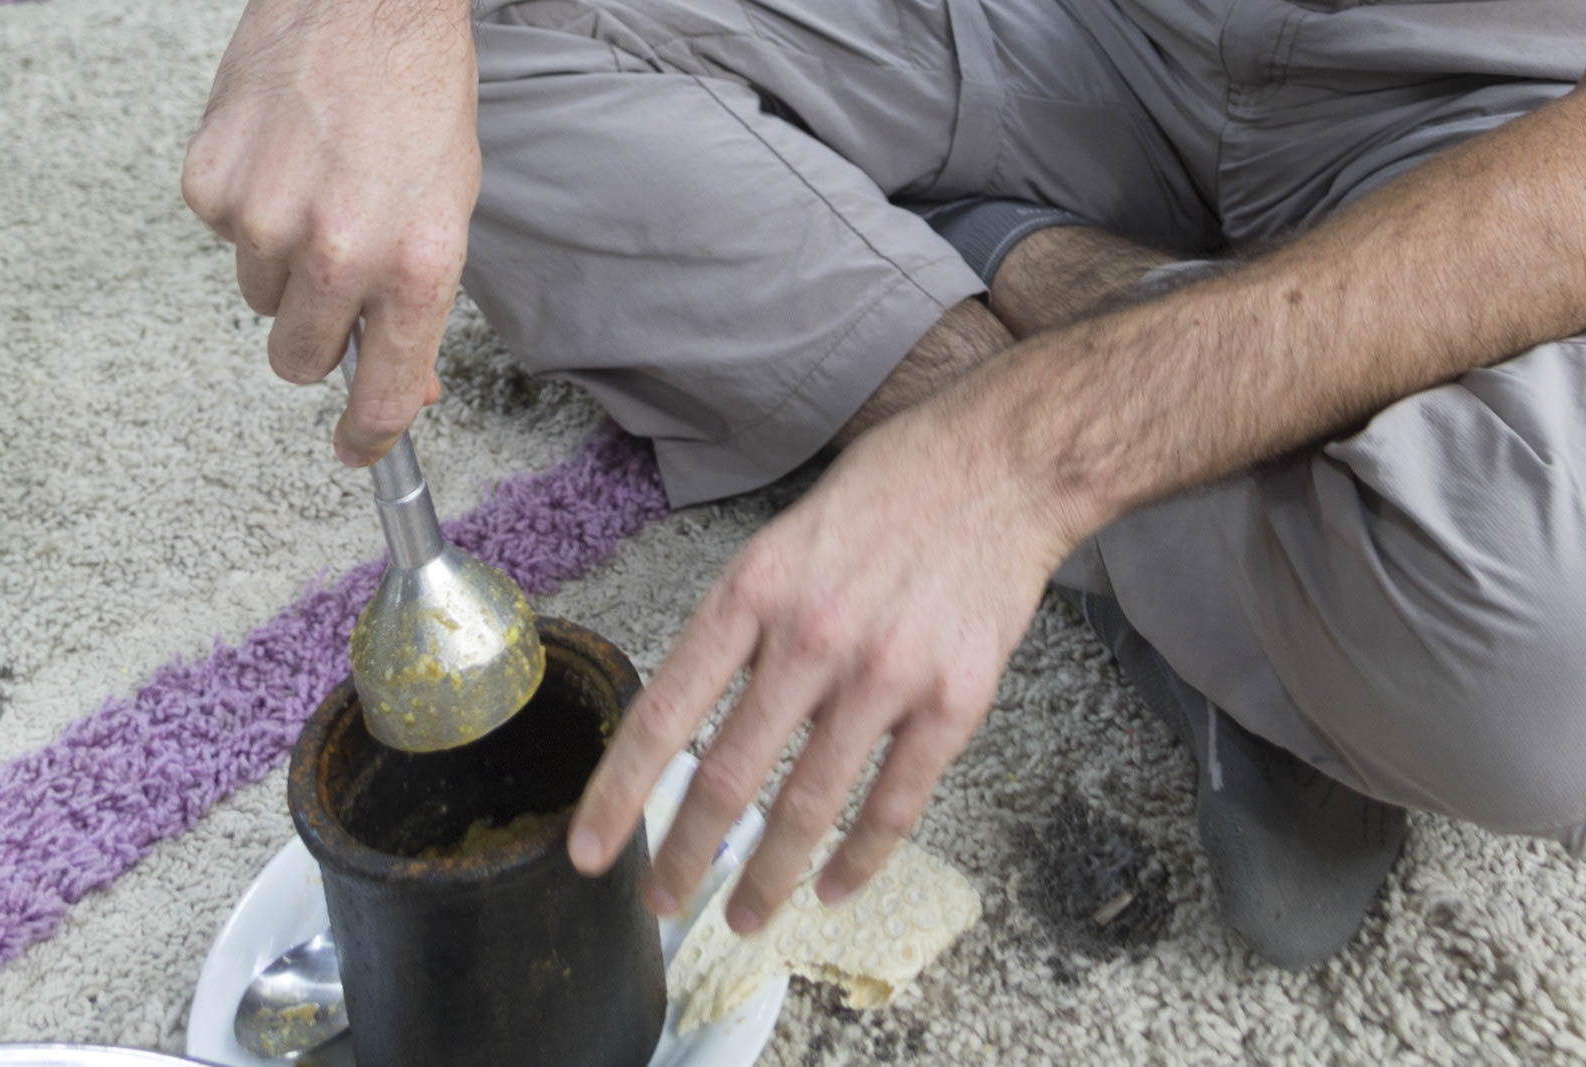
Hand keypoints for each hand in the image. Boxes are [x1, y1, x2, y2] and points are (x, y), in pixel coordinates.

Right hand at [181, 0, 480, 464]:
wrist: (367, 5)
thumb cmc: (420, 103)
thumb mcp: (450, 213)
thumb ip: (421, 305)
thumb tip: (408, 384)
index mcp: (417, 268)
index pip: (385, 392)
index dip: (370, 435)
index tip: (358, 449)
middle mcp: (340, 254)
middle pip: (301, 361)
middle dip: (319, 343)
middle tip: (336, 288)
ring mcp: (266, 219)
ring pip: (260, 298)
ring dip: (285, 266)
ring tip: (320, 192)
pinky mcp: (211, 183)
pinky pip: (223, 237)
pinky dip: (248, 212)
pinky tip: (283, 162)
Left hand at [568, 390, 1070, 931]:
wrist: (1002, 465)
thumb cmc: (888, 491)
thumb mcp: (783, 539)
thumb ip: (745, 626)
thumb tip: (708, 716)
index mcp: (752, 592)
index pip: (664, 713)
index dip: (618, 794)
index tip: (590, 851)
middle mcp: (809, 639)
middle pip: (728, 778)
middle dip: (685, 857)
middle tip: (663, 900)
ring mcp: (884, 674)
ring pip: (808, 808)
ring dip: (767, 878)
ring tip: (745, 917)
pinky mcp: (952, 700)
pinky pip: (896, 804)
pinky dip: (860, 859)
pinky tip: (835, 887)